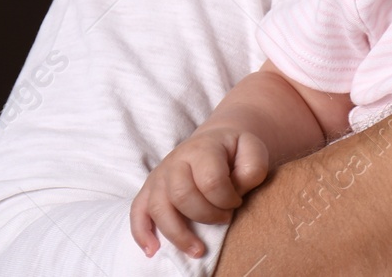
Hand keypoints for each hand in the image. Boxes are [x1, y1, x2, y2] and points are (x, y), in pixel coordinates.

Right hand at [130, 127, 269, 257]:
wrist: (216, 140)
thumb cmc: (236, 151)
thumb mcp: (254, 151)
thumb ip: (251, 170)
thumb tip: (234, 193)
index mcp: (203, 148)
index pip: (211, 181)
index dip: (227, 199)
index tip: (237, 202)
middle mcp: (176, 161)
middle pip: (182, 196)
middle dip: (206, 215)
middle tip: (225, 219)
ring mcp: (159, 176)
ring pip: (159, 208)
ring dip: (178, 234)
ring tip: (198, 250)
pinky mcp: (149, 190)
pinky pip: (137, 212)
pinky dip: (142, 233)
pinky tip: (153, 251)